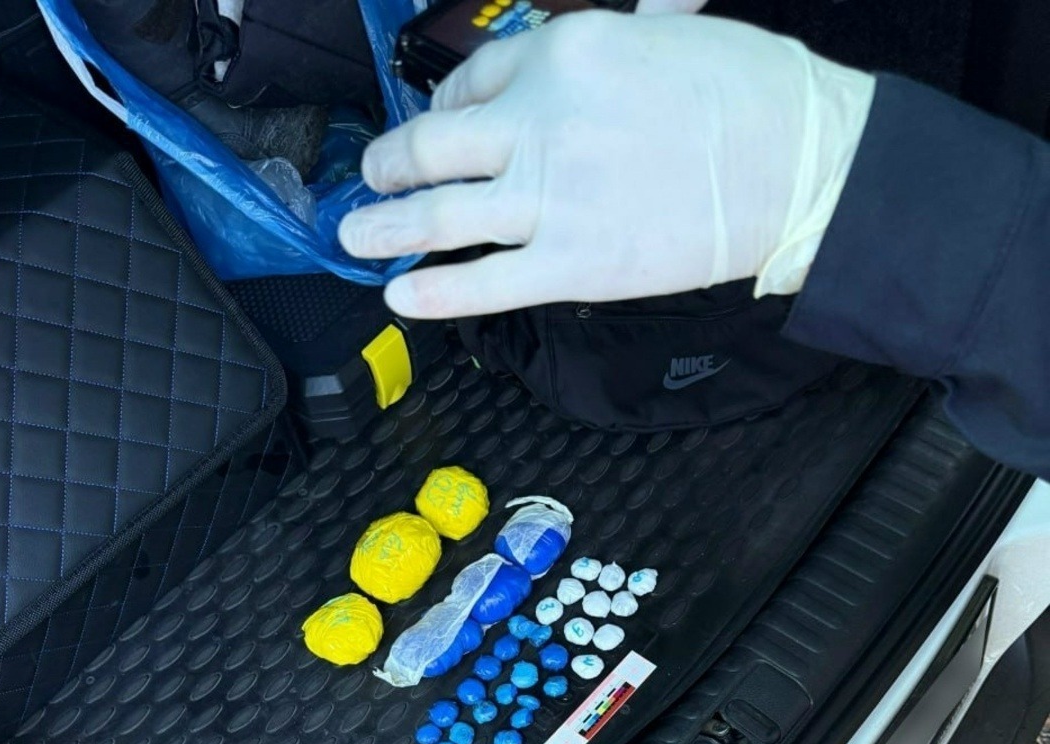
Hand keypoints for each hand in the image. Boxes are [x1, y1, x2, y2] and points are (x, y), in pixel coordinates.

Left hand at [337, 5, 874, 317]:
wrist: (799, 164)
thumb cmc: (751, 95)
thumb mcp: (667, 33)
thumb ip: (607, 48)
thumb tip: (580, 59)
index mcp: (563, 53)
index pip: (472, 82)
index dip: (442, 111)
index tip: (435, 133)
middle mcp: (540, 121)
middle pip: (432, 145)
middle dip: (387, 167)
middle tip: (368, 183)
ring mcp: (550, 197)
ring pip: (439, 215)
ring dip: (385, 229)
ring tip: (356, 241)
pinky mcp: (572, 265)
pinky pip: (482, 283)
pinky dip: (432, 292)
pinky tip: (399, 297)